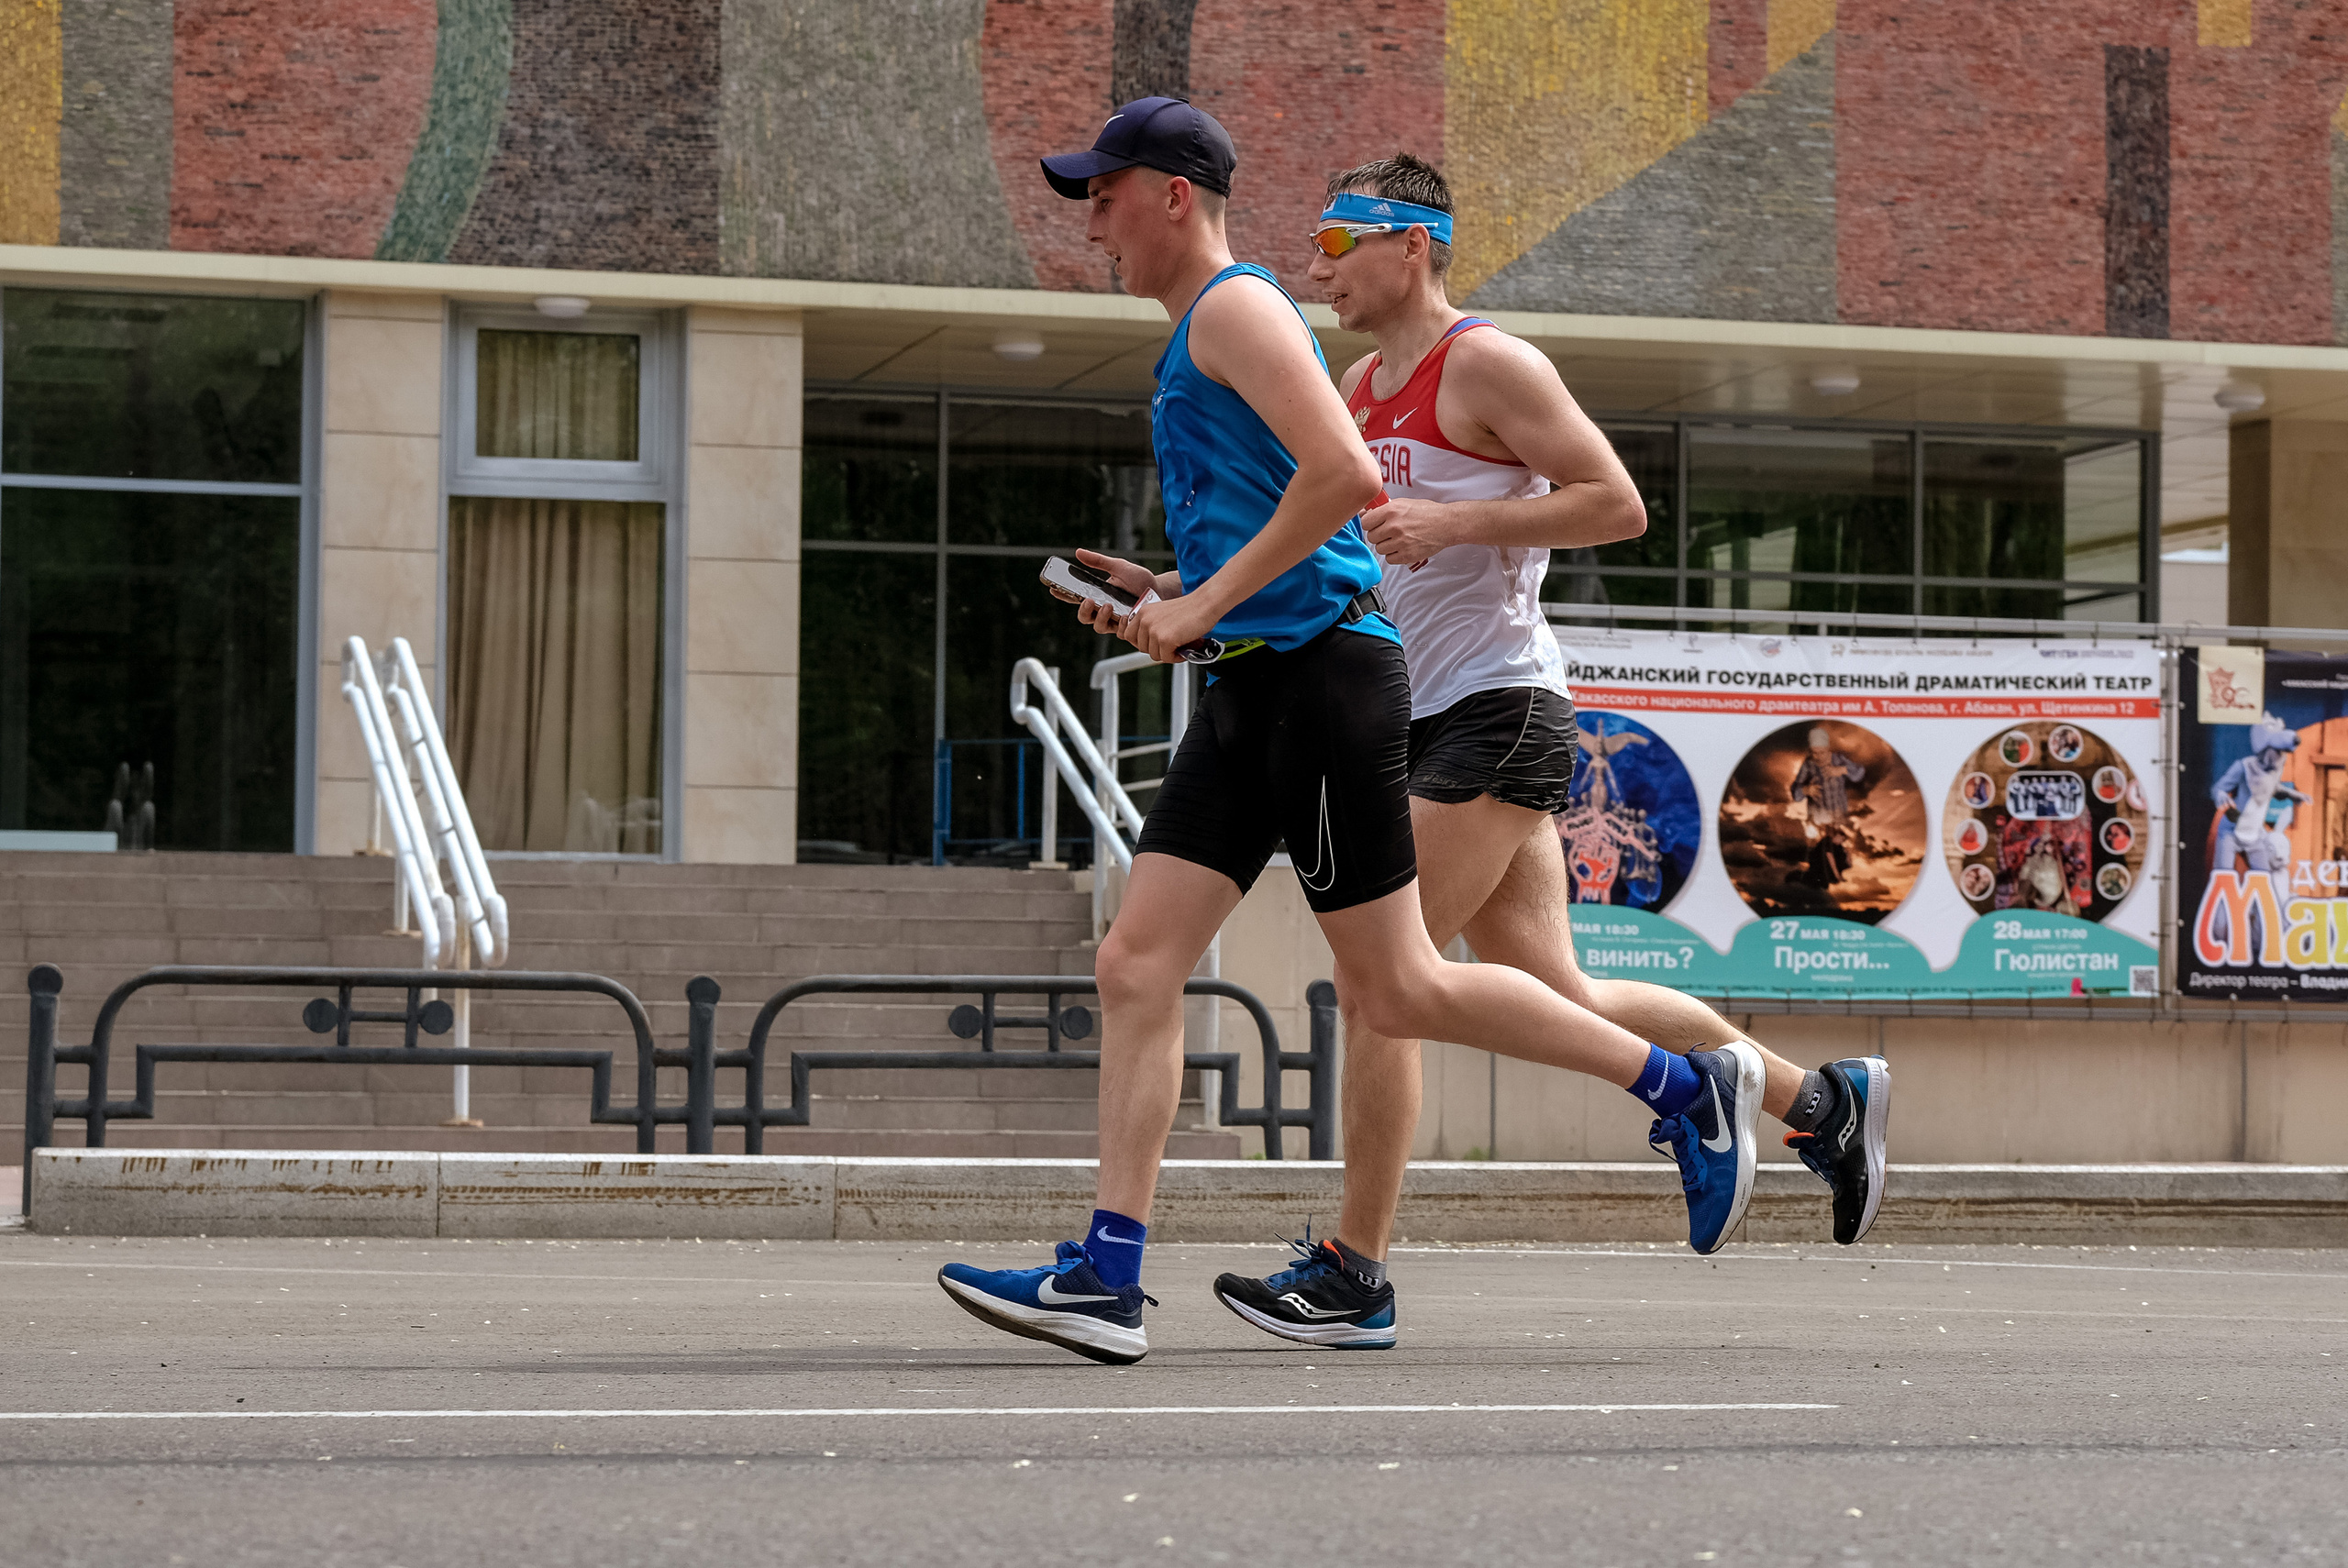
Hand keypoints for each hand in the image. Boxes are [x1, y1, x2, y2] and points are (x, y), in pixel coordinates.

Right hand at [1045, 548, 1159, 637]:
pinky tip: (1125, 616)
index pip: (1076, 598)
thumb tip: (1078, 552)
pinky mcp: (1128, 629)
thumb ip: (1099, 561)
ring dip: (1100, 618)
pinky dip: (1121, 625)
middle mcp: (1104, 611)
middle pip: (1084, 618)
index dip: (1063, 596)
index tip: (1053, 589)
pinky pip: (1119, 633)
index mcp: (1098, 596)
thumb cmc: (1139, 579)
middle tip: (1089, 600)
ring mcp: (1115, 621)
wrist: (1160, 590)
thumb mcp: (1119, 566)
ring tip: (1108, 606)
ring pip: (1099, 627)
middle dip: (1083, 611)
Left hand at [1120, 591, 1220, 663]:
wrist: (1205, 604)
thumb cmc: (1190, 609)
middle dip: (1157, 649)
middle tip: (1171, 645)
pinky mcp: (1165, 639)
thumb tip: (1148, 646)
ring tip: (1180, 646)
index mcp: (1143, 612)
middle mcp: (1145, 620)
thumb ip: (1152, 626)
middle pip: (1142, 648)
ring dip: (1168, 654)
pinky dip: (1176, 657)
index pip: (1129, 635)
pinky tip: (1184, 648)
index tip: (1155, 643)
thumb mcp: (1162, 614)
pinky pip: (1166, 658)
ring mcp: (1154, 630)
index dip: (1143, 643)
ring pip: (1154, 655)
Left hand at [1362, 495, 1453, 566]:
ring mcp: (1400, 542)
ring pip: (1379, 549)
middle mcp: (1394, 526)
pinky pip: (1389, 559)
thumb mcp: (1403, 503)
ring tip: (1398, 539)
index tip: (1375, 524)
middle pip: (1371, 537)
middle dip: (1379, 534)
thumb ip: (1383, 509)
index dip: (1370, 523)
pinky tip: (1402, 547)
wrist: (1446, 524)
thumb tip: (1363, 514)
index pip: (1365, 522)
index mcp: (1391, 510)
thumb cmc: (1427, 512)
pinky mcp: (1407, 555)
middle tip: (1389, 532)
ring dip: (1386, 545)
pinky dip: (1394, 555)